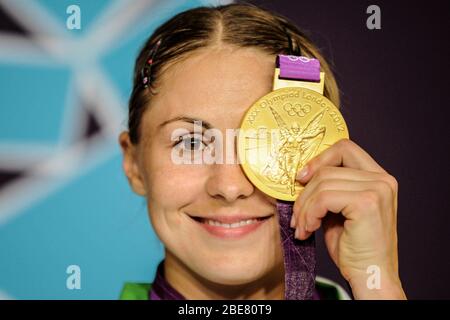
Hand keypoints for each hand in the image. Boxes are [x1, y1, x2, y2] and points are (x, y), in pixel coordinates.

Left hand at [290, 138, 405, 298]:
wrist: (370, 275)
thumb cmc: (353, 247)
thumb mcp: (338, 210)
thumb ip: (329, 188)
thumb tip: (301, 175)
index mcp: (378, 177)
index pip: (344, 148)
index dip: (319, 159)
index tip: (301, 178)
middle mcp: (382, 179)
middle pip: (327, 168)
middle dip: (305, 193)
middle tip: (297, 216)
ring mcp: (377, 189)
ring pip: (322, 183)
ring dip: (304, 208)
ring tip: (302, 227)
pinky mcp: (367, 202)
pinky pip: (323, 198)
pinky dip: (309, 214)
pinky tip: (308, 230)